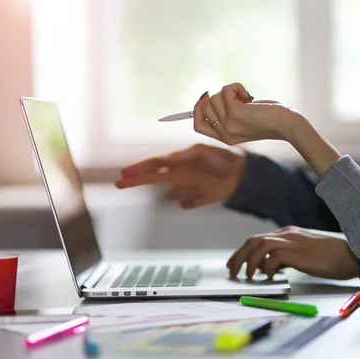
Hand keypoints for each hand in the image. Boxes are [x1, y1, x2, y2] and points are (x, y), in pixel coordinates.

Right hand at [115, 144, 246, 208]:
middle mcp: (179, 174)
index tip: (123, 174)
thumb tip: (164, 161)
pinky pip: (186, 204)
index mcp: (178, 162)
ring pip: (172, 194)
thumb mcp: (201, 153)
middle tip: (118, 184)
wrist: (241, 172)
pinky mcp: (196, 199)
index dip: (138, 170)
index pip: (153, 165)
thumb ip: (182, 157)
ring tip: (200, 184)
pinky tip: (202, 196)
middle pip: (153, 179)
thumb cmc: (220, 158)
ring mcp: (186, 186)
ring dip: (178, 192)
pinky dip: (190, 202)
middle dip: (137, 180)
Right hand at [193, 83, 299, 144]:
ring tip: (246, 99)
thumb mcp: (243, 118)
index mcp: (225, 138)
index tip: (205, 97)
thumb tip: (206, 96)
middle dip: (219, 97)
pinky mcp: (235, 113)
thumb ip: (227, 112)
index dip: (197, 110)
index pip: (198, 126)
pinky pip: (225, 90)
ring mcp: (228, 125)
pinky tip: (249, 95)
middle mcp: (225, 134)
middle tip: (238, 100)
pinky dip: (237, 86)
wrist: (287, 124)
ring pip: (214, 98)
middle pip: (205, 107)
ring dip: (230, 92)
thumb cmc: (269, 117)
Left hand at [227, 226, 358, 279]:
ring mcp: (292, 241)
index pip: (258, 239)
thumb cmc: (333, 256)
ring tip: (247, 277)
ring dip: (248, 262)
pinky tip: (268, 277)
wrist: (353, 253)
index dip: (243, 251)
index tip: (235, 263)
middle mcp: (287, 234)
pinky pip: (273, 258)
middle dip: (239, 256)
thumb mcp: (305, 254)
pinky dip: (266, 267)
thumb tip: (269, 268)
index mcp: (288, 233)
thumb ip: (287, 257)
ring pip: (259, 246)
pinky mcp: (297, 252)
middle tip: (232, 271)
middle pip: (253, 241)